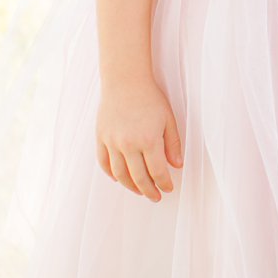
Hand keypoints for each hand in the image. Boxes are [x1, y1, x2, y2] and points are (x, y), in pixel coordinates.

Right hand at [96, 76, 181, 200]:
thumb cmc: (150, 98)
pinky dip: (111, 174)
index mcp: (148, 140)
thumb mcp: (168, 119)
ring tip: (139, 190)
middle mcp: (128, 145)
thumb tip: (177, 166)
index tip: (168, 188)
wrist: (125, 81)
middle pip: (138, 178)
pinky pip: (104, 163)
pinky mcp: (101, 138)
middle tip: (155, 196)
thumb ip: (173, 144)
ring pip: (120, 174)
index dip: (164, 184)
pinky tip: (119, 179)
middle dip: (148, 190)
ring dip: (130, 186)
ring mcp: (112, 142)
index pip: (157, 172)